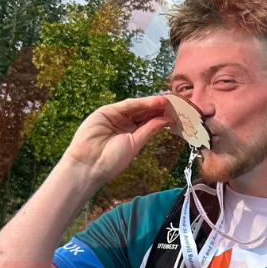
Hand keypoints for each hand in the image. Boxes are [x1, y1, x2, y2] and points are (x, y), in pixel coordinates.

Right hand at [59, 96, 179, 186]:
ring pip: (136, 108)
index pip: (149, 121)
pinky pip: (125, 106)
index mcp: (131, 134)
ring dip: (151, 104)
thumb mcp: (136, 144)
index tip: (176, 113)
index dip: (161, 116)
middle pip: (144, 113)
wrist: (90, 165)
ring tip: (167, 101)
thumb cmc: (112, 161)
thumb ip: (150, 129)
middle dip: (158, 108)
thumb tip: (167, 120)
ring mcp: (114, 117)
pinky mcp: (105, 112)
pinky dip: (140, 103)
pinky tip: (153, 102)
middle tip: (175, 103)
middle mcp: (123, 124)